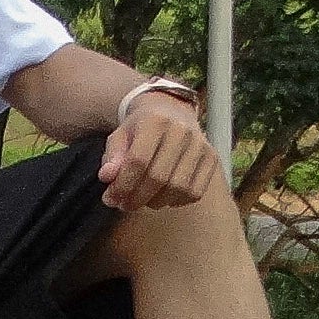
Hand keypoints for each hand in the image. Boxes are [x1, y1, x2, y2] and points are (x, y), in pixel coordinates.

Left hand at [99, 96, 220, 211]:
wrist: (170, 112)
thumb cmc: (140, 129)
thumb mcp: (119, 137)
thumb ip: (111, 157)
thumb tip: (107, 177)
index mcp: (155, 121)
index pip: (138, 160)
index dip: (123, 185)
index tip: (111, 198)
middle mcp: (182, 131)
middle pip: (159, 177)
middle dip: (137, 198)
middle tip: (124, 205)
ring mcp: (201, 145)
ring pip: (178, 188)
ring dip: (155, 202)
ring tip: (141, 200)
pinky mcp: (212, 158)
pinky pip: (195, 192)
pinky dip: (176, 201)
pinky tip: (162, 197)